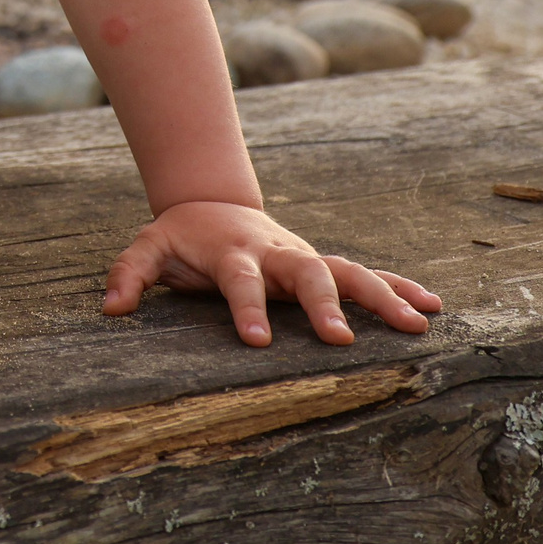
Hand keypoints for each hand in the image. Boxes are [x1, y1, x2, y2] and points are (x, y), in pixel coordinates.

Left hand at [102, 200, 440, 346]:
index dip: (246, 308)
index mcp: (233, 252)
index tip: (255, 342)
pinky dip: (399, 285)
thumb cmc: (181, 236)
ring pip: (348, 270)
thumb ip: (129, 273)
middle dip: (324, 305)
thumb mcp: (147, 246)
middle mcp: (276, 253)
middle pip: (306, 272)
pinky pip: (366, 273)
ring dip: (382, 295)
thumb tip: (110, 308)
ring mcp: (303, 256)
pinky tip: (432, 306)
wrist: (212, 201)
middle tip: (339, 342)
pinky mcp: (321, 263)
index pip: (239, 280)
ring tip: (417, 324)